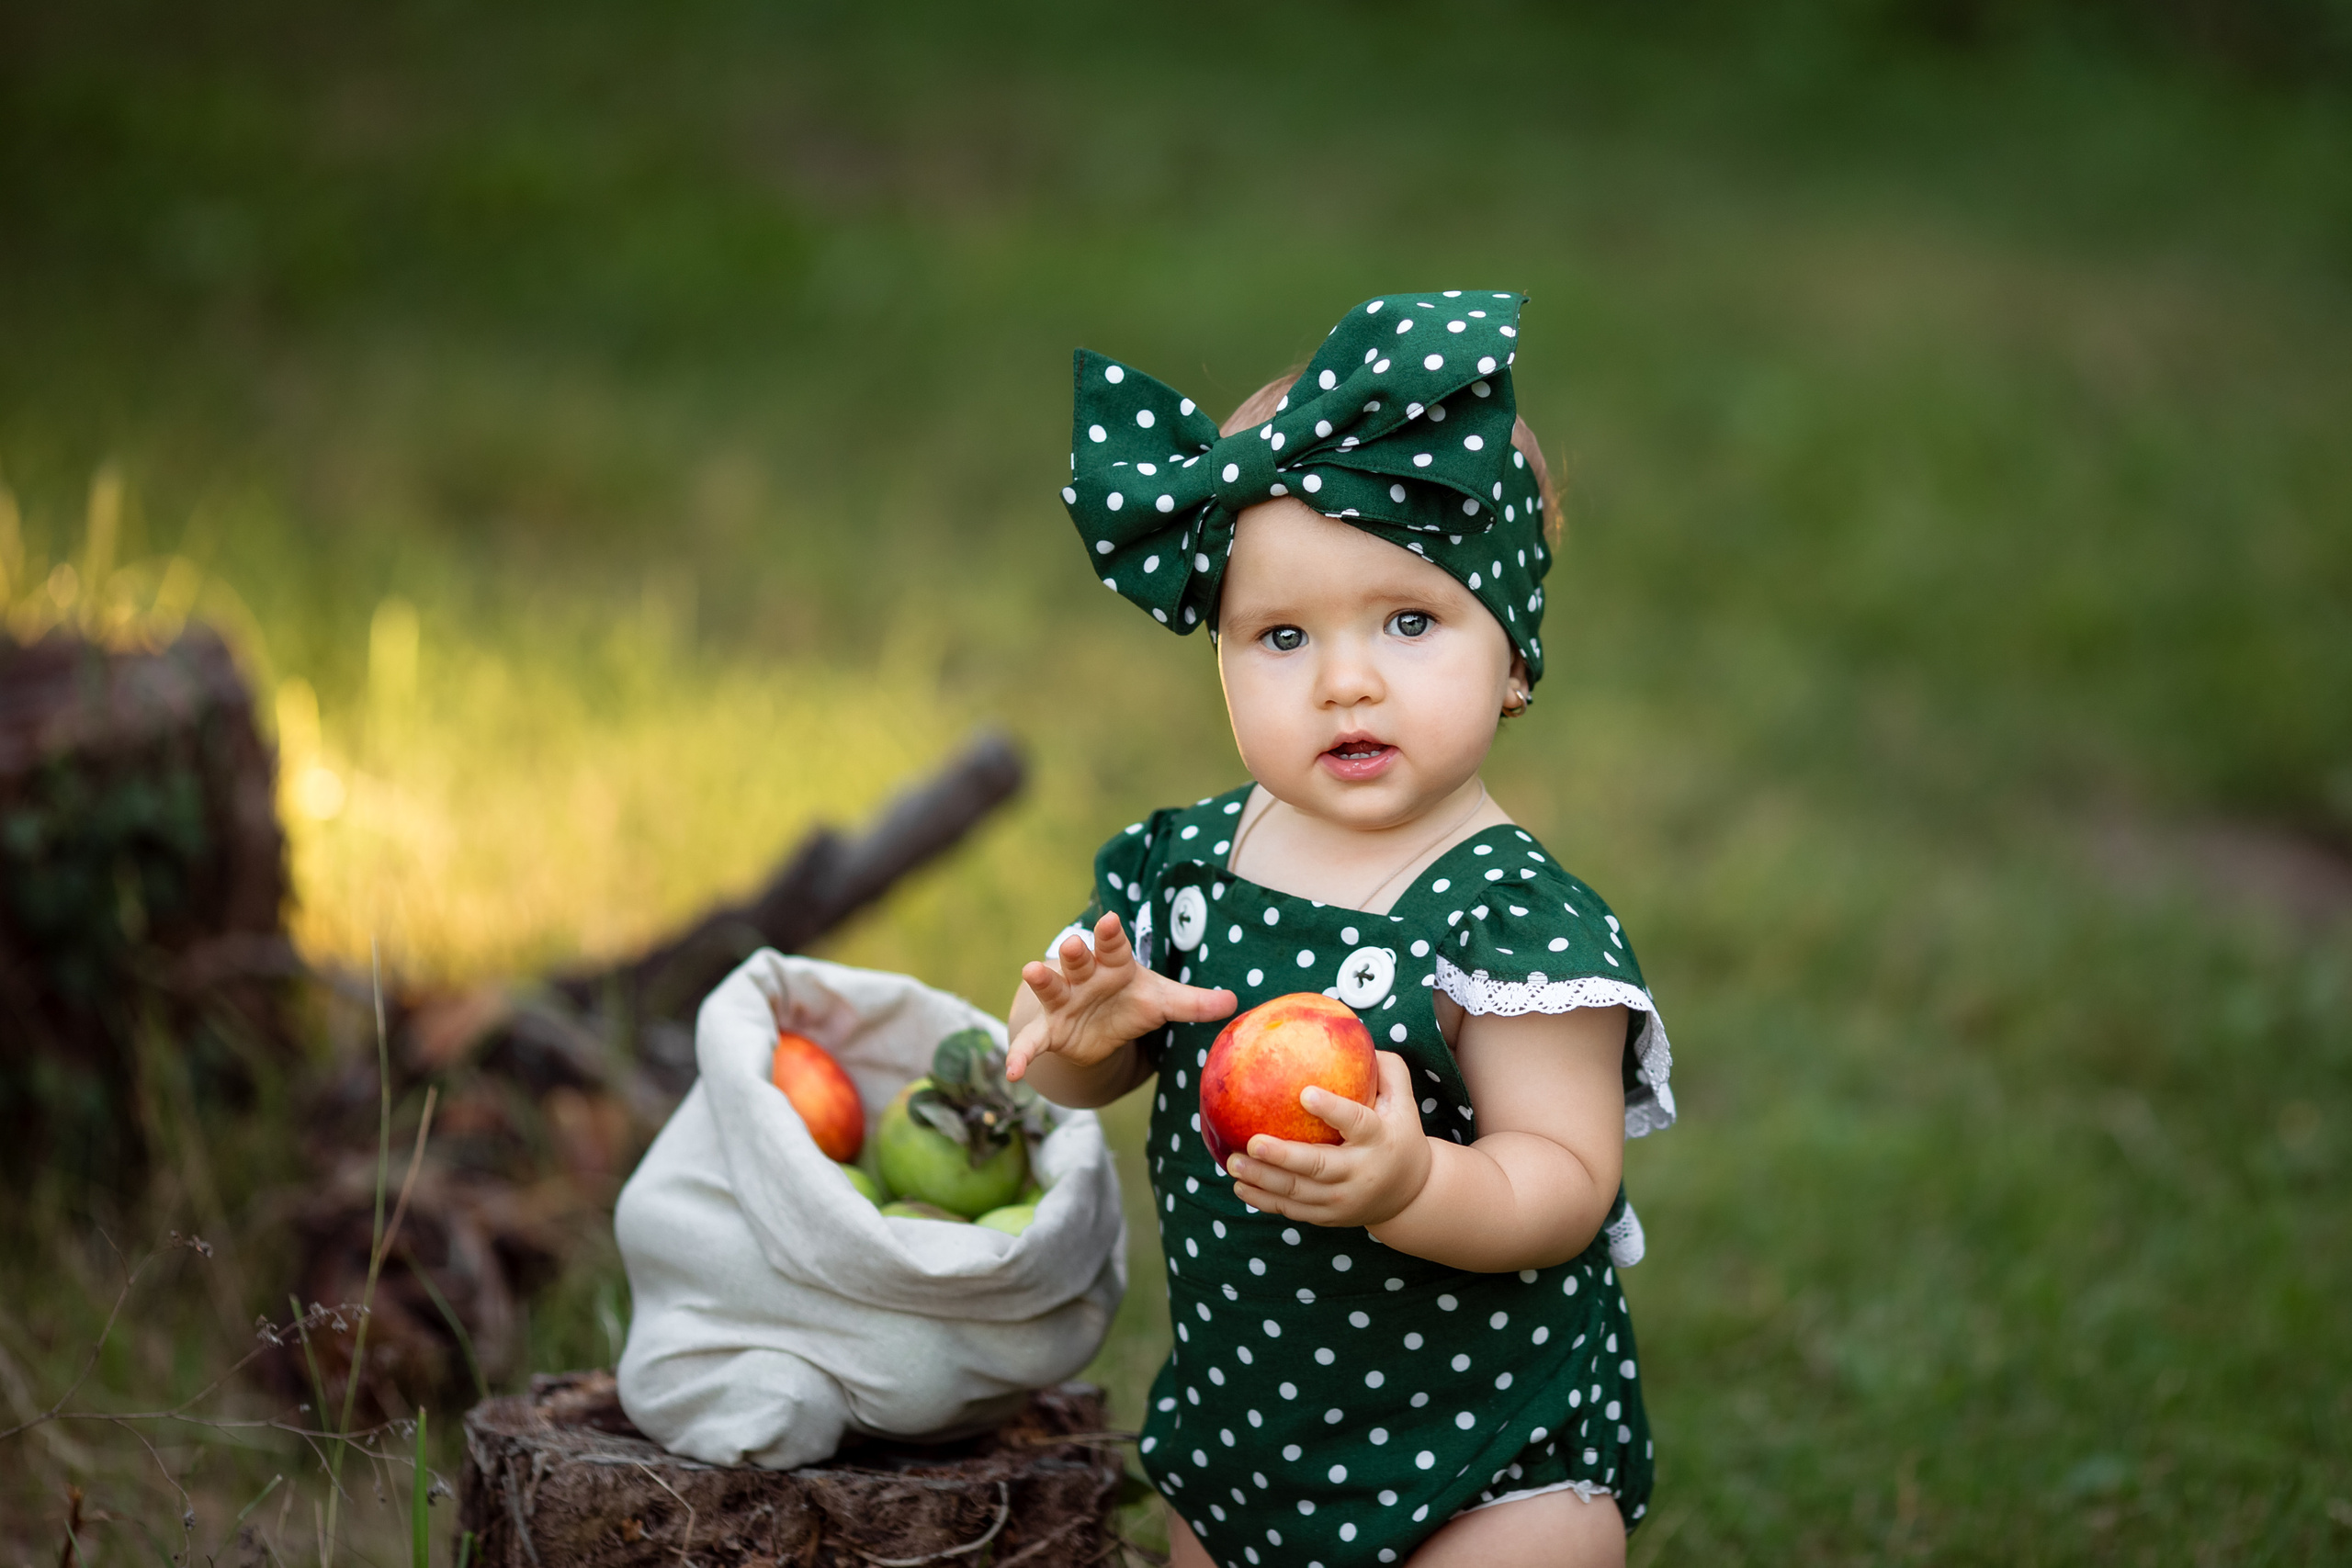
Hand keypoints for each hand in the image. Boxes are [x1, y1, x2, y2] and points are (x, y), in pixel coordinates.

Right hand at [1006, 911, 1235, 1080]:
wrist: (1102, 1029)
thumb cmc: (1132, 1003)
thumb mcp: (1164, 1002)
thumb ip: (1194, 1003)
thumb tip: (1235, 1003)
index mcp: (1114, 964)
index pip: (1113, 945)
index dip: (1110, 934)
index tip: (1111, 921)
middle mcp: (1084, 977)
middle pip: (1078, 960)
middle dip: (1075, 952)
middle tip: (1073, 942)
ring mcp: (1064, 1002)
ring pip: (1051, 987)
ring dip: (1042, 980)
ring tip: (1031, 971)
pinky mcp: (1050, 1032)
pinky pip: (1032, 1043)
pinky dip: (1021, 1055)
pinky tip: (1012, 1074)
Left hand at [1223, 1051, 1432, 1228]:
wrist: (1410, 1195)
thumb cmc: (1399, 1135)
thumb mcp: (1404, 1103)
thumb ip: (1387, 1070)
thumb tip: (1358, 1036)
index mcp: (1378, 1139)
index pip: (1356, 1122)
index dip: (1332, 1109)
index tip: (1305, 1093)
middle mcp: (1359, 1172)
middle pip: (1318, 1166)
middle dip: (1283, 1156)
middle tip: (1253, 1141)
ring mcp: (1342, 1200)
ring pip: (1298, 1192)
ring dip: (1263, 1179)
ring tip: (1233, 1162)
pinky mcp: (1327, 1216)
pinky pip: (1291, 1210)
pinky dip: (1264, 1200)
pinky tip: (1239, 1185)